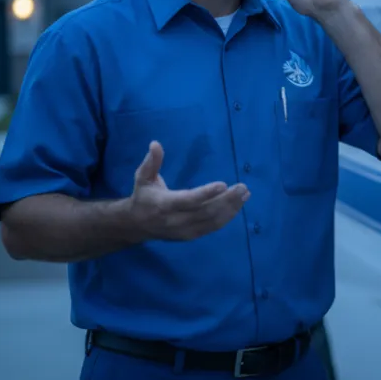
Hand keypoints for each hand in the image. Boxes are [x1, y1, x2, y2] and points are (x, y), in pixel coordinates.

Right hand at [127, 141, 248, 240]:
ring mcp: (185, 231)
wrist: (136, 225)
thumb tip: (155, 143)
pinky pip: (212, 227)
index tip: (223, 184)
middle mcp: (176, 220)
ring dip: (231, 208)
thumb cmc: (143, 196)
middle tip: (242, 187)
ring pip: (212, 221)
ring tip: (245, 195)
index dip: (205, 194)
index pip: (188, 200)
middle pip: (205, 212)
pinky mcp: (192, 236)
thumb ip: (151, 162)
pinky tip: (237, 206)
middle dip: (226, 200)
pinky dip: (227, 217)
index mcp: (164, 204)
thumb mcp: (142, 177)